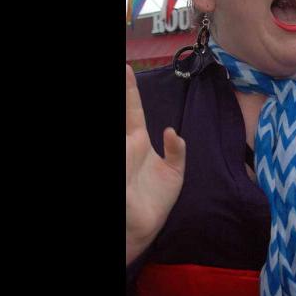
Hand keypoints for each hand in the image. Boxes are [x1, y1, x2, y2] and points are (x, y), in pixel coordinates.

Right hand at [126, 65, 185, 251]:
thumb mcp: (174, 172)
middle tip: (123, 67)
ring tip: (124, 78)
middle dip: (123, 91)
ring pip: (122, 129)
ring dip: (125, 105)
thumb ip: (177, 150)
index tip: (128, 68)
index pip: (133, 110)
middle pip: (123, 113)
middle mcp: (125, 146)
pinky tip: (130, 143)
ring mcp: (122, 157)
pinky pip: (123, 157)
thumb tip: (172, 131)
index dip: (130, 90)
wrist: (143, 229)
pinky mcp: (119, 173)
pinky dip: (127, 149)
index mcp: (137, 143)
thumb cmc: (155, 201)